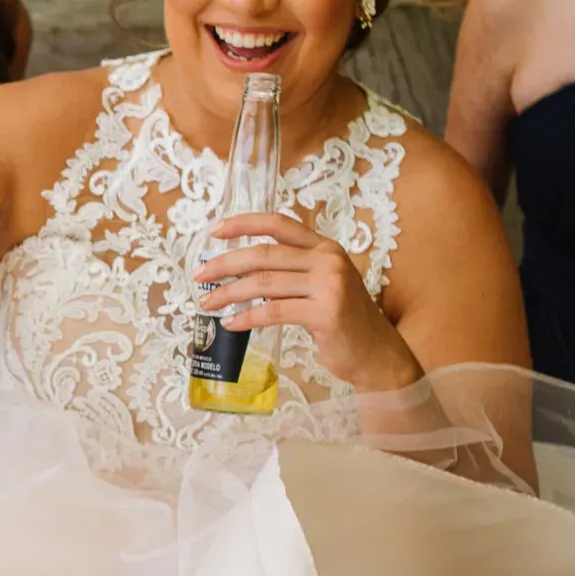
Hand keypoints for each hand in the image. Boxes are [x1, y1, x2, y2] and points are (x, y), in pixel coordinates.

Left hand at [193, 212, 420, 393]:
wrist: (375, 352)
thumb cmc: (343, 320)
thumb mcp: (322, 284)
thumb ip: (292, 271)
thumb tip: (239, 270)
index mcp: (325, 247)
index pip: (279, 224)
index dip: (244, 223)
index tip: (214, 230)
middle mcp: (328, 260)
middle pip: (264, 254)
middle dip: (225, 263)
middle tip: (198, 275)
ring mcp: (329, 285)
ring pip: (264, 283)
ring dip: (229, 293)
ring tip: (207, 303)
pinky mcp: (325, 313)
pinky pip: (273, 311)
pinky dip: (247, 317)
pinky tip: (230, 323)